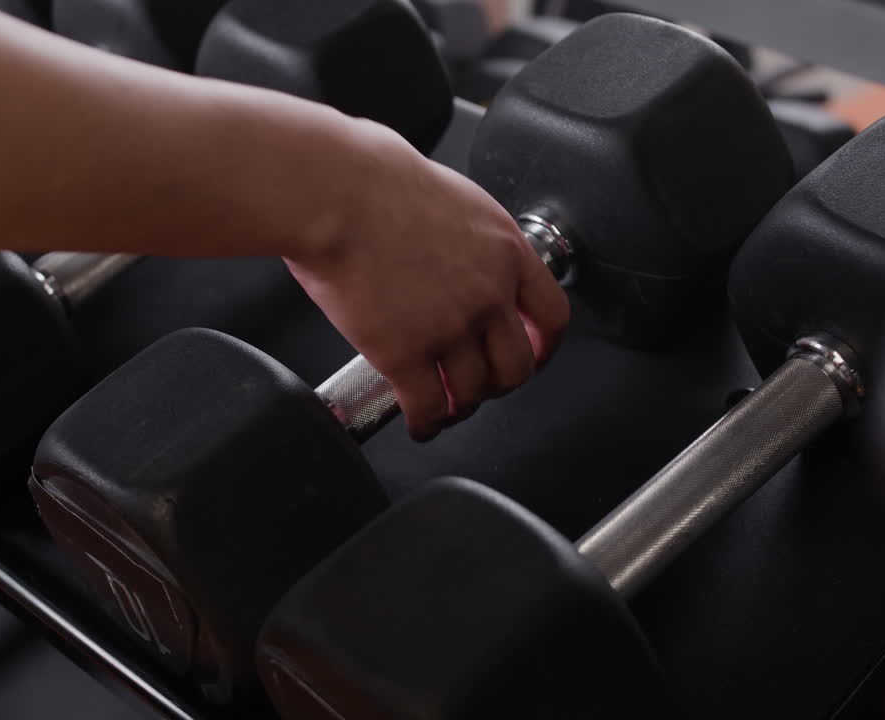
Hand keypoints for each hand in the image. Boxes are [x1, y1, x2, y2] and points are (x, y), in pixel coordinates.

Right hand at [286, 121, 568, 440]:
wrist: (332, 191)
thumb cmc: (370, 177)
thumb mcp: (448, 194)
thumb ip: (466, 235)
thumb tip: (454, 248)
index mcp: (504, 250)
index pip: (552, 314)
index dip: (545, 346)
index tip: (533, 353)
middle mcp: (487, 293)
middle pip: (517, 366)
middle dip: (500, 384)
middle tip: (483, 385)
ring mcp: (449, 327)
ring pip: (473, 393)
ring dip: (460, 407)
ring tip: (445, 407)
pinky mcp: (405, 354)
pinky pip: (428, 406)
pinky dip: (426, 423)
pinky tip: (419, 422)